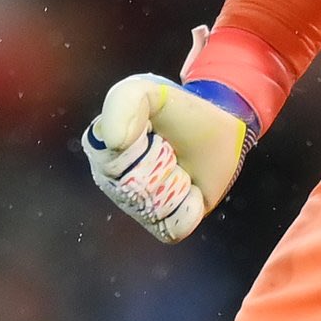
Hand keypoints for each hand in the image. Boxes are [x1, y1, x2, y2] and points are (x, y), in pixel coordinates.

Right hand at [83, 73, 258, 243]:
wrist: (219, 134)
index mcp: (100, 144)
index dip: (144, 147)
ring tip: (179, 165)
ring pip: (154, 209)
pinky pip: (172, 228)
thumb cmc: (183, 113)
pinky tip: (189, 188)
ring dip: (178, 184)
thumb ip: (125, 101)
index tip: (154, 130)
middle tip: (170, 148)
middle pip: (135, 189)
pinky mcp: (159, 224)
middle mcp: (109, 177)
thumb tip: (114, 142)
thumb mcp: (154, 92)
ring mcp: (133, 204)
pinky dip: (189, 208)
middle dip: (163, 164)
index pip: (114, 162)